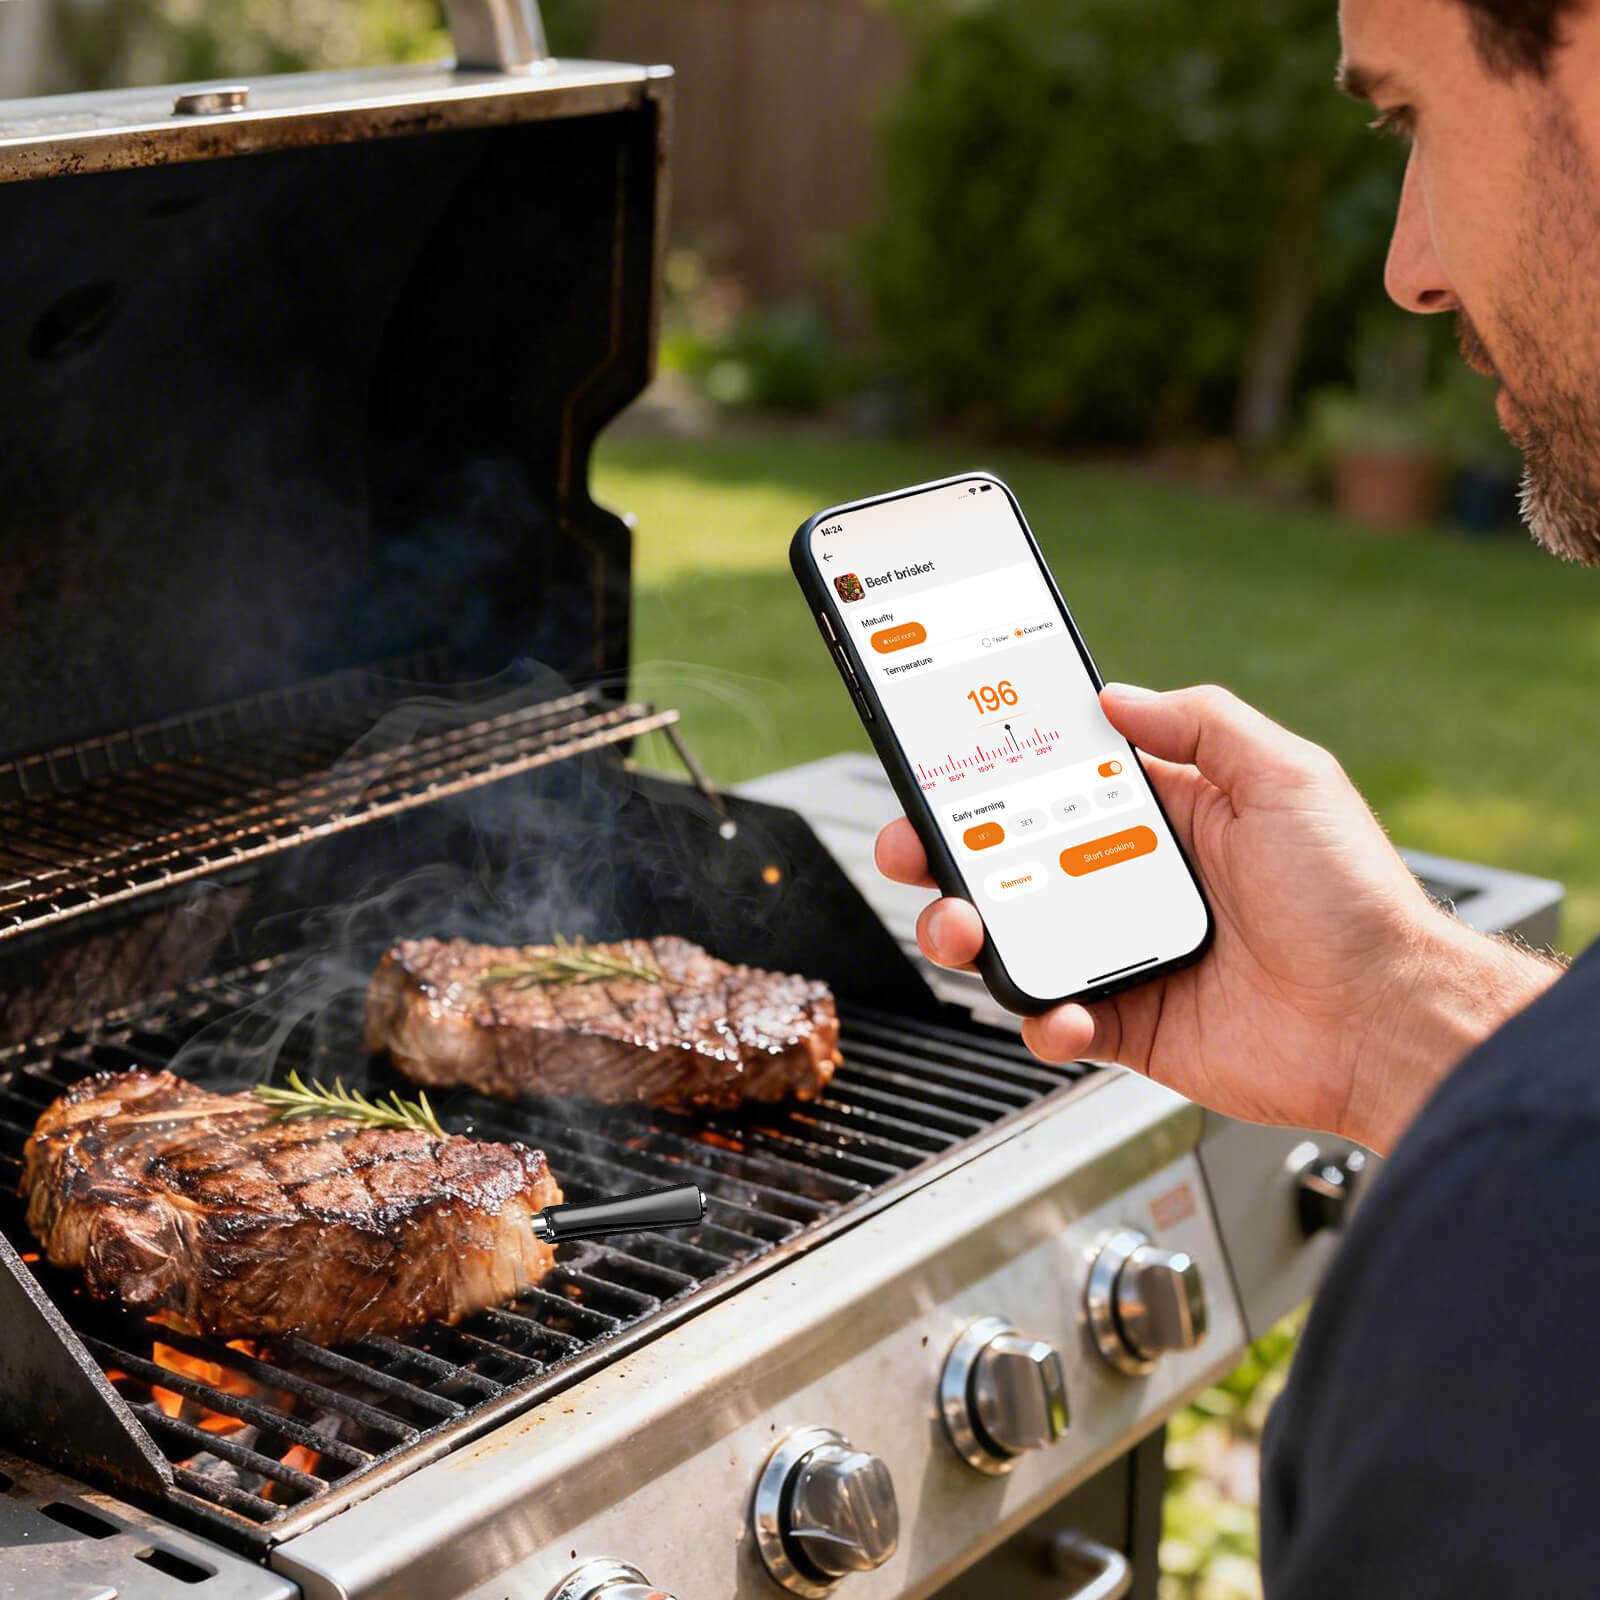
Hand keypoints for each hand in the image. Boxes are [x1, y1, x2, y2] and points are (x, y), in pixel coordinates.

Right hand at [877, 684, 1559, 1152]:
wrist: (1386, 1021)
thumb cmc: (1353, 898)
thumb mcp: (1286, 776)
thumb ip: (1200, 722)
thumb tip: (1115, 694)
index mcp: (1166, 817)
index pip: (1056, 785)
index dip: (994, 775)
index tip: (943, 766)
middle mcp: (1135, 883)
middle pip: (1010, 862)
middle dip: (946, 853)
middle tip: (912, 847)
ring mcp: (1126, 954)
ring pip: (1012, 940)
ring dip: (966, 931)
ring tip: (962, 927)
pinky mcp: (1128, 1023)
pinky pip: (1054, 1020)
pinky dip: (1042, 1018)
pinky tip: (1063, 1008)